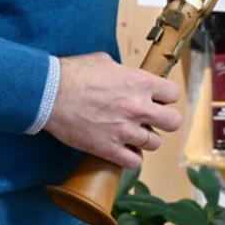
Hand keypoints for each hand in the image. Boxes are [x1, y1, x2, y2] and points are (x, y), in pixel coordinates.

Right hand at [43, 52, 180, 167]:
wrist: (51, 94)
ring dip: (144, 139)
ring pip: (154, 144)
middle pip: (173, 122)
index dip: (166, 97)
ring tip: (131, 134)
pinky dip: (131, 157)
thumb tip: (129, 78)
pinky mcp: (110, 150)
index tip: (158, 99)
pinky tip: (123, 149)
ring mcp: (125, 130)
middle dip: (164, 121)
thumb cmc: (75, 73)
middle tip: (151, 119)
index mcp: (139, 82)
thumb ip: (125, 73)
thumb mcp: (106, 62)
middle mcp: (138, 107)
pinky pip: (134, 162)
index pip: (173, 94)